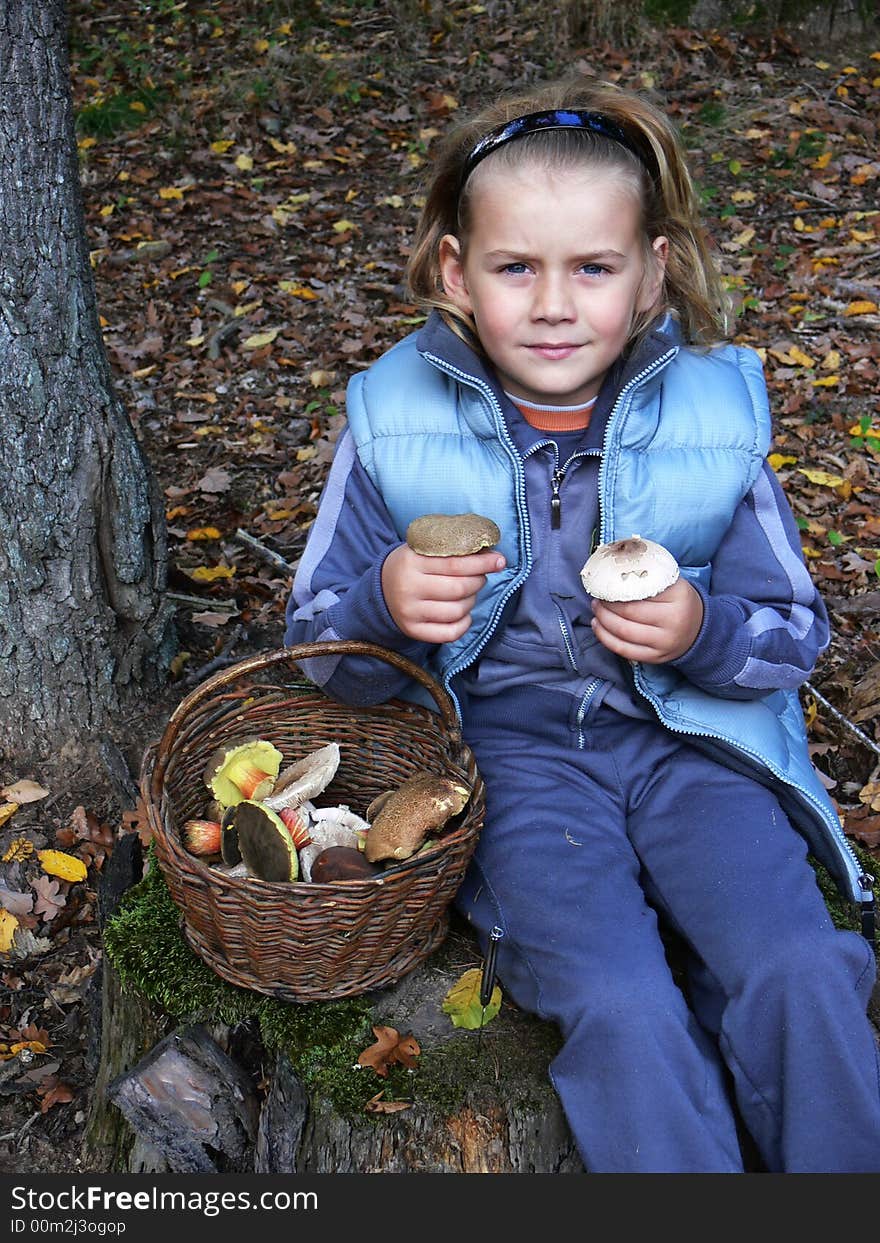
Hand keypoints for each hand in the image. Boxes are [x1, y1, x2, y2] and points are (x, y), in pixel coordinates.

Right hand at [382, 543, 506, 643]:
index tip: (499, 561)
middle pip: (459, 588)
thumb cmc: (413, 565)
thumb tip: (492, 555)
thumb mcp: (424, 548)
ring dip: (471, 601)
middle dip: (478, 581)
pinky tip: (463, 613)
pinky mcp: (413, 630)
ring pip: (457, 611)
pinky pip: (449, 633)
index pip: (455, 564)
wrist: (382, 588)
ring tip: (468, 593)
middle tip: (480, 577)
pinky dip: (464, 624)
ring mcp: (410, 612)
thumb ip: (452, 548)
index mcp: (411, 561)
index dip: (482, 563)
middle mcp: (408, 588)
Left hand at [590, 578, 703, 663]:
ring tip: (596, 609)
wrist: (698, 630)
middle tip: (598, 596)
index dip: (618, 588)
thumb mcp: (672, 583)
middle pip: (629, 612)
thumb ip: (649, 575)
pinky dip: (606, 638)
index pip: (641, 591)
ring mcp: (664, 642)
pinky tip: (598, 626)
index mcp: (678, 597)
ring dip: (603, 620)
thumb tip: (616, 567)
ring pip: (623, 632)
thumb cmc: (679, 602)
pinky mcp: (655, 657)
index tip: (606, 583)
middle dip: (607, 604)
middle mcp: (673, 621)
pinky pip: (624, 650)